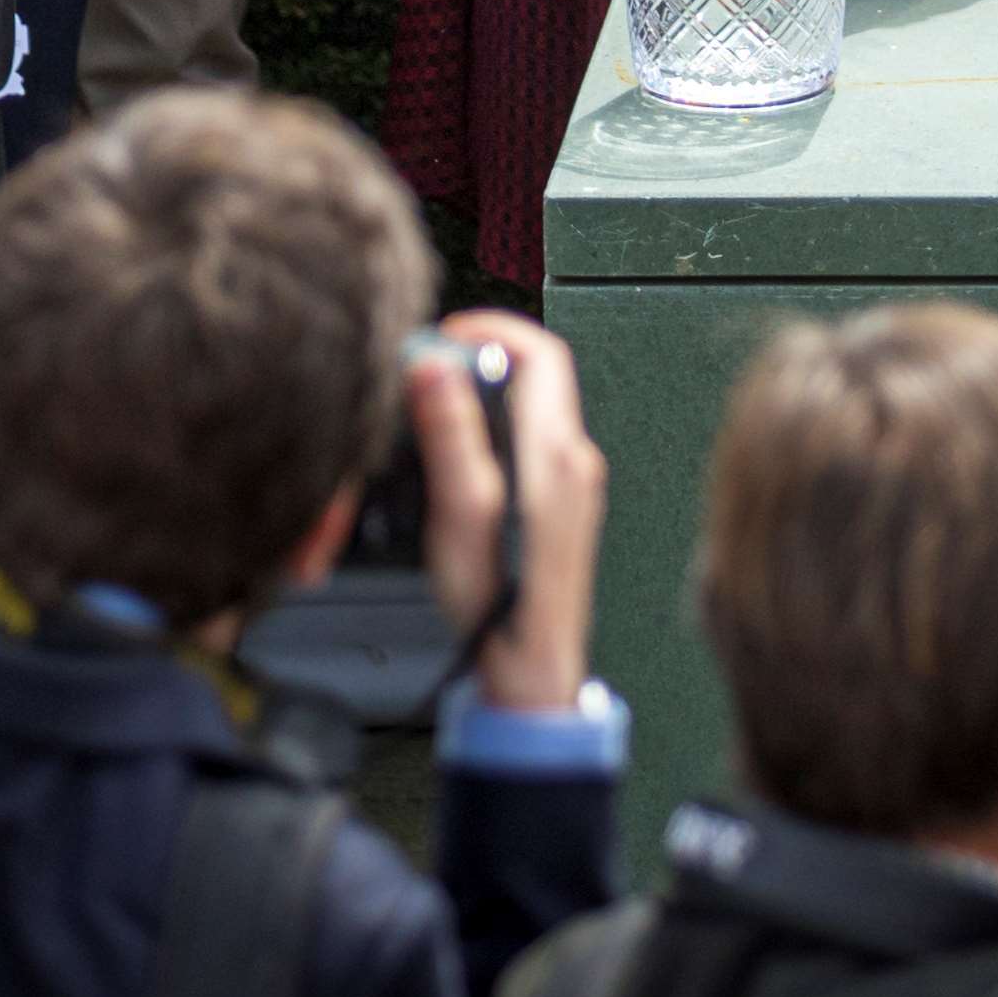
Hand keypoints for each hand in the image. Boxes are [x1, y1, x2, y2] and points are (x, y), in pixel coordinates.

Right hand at [410, 319, 604, 714]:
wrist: (531, 665)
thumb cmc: (498, 606)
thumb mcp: (461, 515)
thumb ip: (451, 435)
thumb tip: (436, 366)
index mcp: (556, 454)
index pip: (539, 352)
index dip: (489, 330)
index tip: (440, 338)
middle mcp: (573, 459)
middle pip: (534, 374)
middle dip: (477, 359)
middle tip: (424, 372)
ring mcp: (570, 480)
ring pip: (528, 406)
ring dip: (480, 394)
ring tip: (430, 411)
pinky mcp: (559, 500)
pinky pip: (527, 439)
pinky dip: (489, 427)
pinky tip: (454, 456)